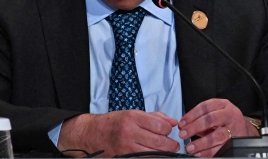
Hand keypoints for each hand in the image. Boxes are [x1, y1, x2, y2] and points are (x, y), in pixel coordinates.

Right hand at [58, 110, 179, 155]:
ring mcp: (127, 147)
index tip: (170, 130)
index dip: (169, 129)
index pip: (160, 126)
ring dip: (164, 153)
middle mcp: (130, 132)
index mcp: (133, 117)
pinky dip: (152, 157)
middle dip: (171, 144)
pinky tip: (155, 155)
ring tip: (167, 151)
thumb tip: (173, 121)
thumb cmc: (114, 122)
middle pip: (159, 142)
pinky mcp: (124, 157)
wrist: (93, 134)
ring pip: (154, 154)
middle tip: (174, 144)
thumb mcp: (134, 113)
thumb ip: (155, 117)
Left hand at [178, 98, 255, 156]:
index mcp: (223, 104)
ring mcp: (234, 128)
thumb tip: (184, 126)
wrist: (245, 130)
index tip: (182, 123)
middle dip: (195, 127)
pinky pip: (221, 148)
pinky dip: (209, 152)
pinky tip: (199, 153)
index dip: (191, 115)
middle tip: (183, 134)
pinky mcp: (236, 141)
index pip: (205, 106)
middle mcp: (230, 114)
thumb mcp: (216, 114)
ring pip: (217, 136)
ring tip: (190, 147)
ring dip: (201, 143)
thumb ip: (201, 118)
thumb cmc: (226, 121)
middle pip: (211, 119)